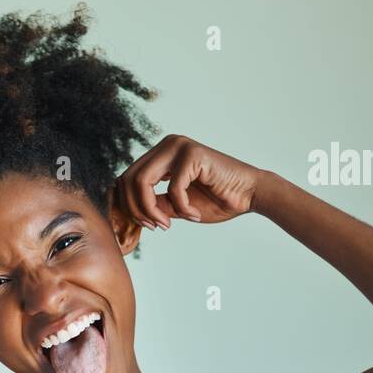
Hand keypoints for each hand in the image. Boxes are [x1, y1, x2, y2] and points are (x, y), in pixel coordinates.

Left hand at [109, 134, 266, 229]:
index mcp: (159, 154)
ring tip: (168, 223)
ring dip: (152, 210)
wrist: (249, 195)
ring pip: (142, 181)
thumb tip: (123, 209)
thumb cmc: (215, 200)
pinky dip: (181, 208)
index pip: (126, 178)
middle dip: (137, 209)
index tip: (148, 225)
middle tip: (156, 226)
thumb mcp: (173, 205)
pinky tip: (194, 214)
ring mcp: (178, 146)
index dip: (129, 205)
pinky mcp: (192, 154)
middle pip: (128, 179)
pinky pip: (172, 189)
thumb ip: (150, 203)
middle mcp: (166, 145)